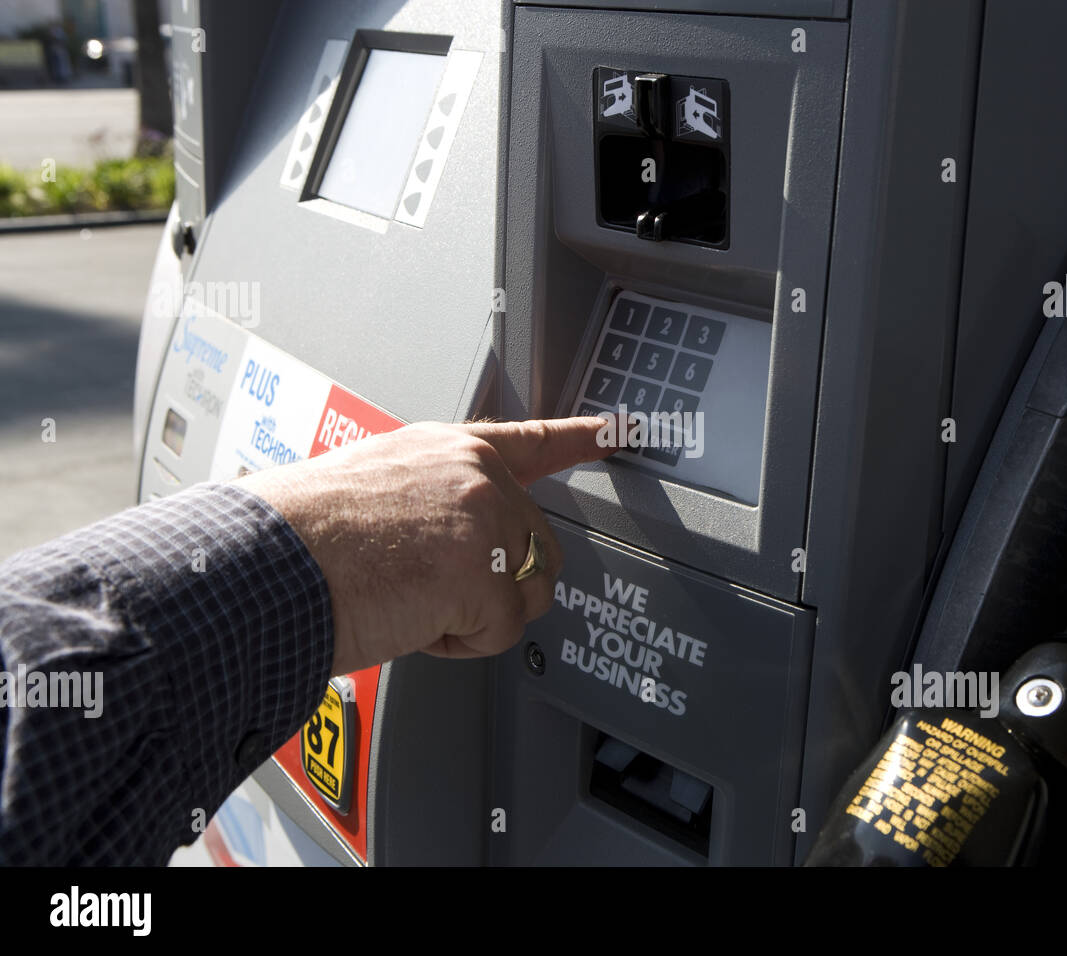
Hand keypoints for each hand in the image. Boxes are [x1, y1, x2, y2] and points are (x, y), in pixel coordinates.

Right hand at [236, 417, 613, 674]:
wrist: (262, 566)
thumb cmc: (298, 539)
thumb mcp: (374, 487)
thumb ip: (433, 500)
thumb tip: (456, 543)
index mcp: (446, 450)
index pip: (531, 440)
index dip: (581, 437)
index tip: (621, 429)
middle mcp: (474, 475)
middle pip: (535, 546)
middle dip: (493, 582)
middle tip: (424, 586)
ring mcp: (482, 519)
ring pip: (523, 592)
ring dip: (474, 615)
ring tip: (409, 598)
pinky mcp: (481, 571)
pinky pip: (498, 633)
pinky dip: (456, 645)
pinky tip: (410, 618)